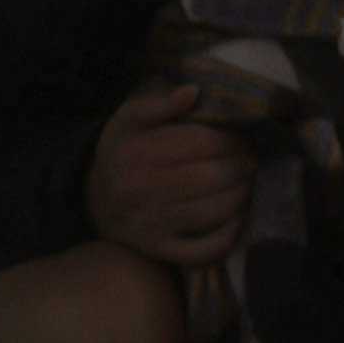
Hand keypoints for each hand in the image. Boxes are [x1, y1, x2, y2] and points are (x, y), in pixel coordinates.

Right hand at [84, 86, 254, 265]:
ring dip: (240, 195)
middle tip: (249, 162)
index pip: (202, 144)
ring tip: (246, 183)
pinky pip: (201, 251)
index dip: (230, 140)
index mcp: (136, 153)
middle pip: (211, 178)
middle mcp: (140, 191)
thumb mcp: (130, 117)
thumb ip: (160, 102)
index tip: (240, 140)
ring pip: (211, 212)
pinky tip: (235, 217)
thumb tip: (193, 92)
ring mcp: (149, 225)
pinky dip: (226, 236)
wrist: (95, 199)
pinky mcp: (157, 250)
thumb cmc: (122, 151)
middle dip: (241, 167)